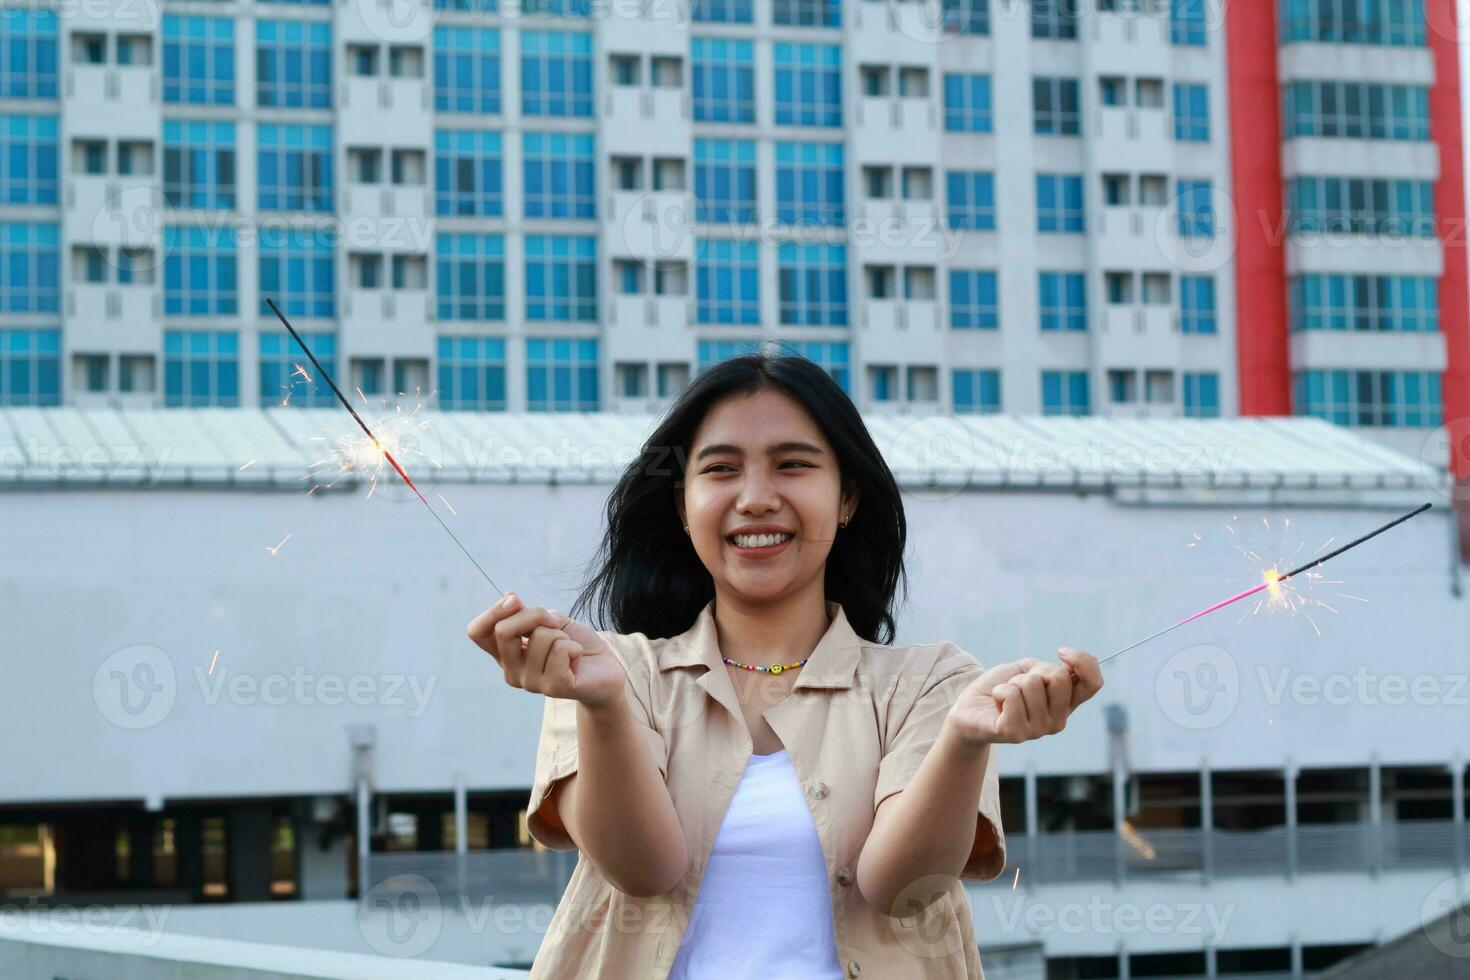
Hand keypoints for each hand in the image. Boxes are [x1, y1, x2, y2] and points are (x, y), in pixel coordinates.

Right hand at [465, 593, 626, 709]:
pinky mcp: (554, 688)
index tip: (516, 600)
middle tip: (557, 622)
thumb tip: (510, 599)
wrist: (605, 669)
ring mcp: (531, 683)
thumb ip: (527, 615)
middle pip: (504, 631)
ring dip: (562, 635)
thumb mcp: (549, 621)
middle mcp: (512, 672)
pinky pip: (560, 650)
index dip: (493, 611)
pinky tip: (577, 660)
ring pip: (540, 637)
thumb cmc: (575, 644)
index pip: (477, 632)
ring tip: (569, 649)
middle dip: (535, 614)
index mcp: (505, 654)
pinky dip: (574, 647)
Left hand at [945, 648, 1102, 745]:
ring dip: (1012, 682)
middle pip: (1059, 678)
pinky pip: (1011, 694)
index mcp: (1066, 704)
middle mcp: (1057, 721)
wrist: (970, 709)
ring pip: (1031, 684)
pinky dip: (999, 690)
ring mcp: (1037, 730)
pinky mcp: (1015, 733)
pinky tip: (996, 704)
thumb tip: (1074, 664)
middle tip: (1018, 683)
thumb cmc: (1002, 687)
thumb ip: (1051, 670)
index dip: (1083, 662)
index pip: (1093, 683)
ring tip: (1005, 696)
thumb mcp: (1029, 670)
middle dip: (1034, 671)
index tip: (1061, 652)